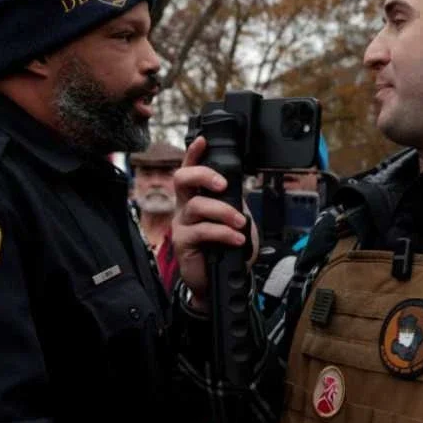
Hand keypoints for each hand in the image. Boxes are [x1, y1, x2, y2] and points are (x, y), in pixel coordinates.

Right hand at [171, 136, 253, 312]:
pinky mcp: (183, 242)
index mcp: (197, 197)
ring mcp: (182, 224)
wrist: (220, 282)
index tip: (203, 140)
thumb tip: (237, 188)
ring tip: (240, 224)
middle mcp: (185, 207)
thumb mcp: (235, 219)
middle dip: (204, 175)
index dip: (194, 154)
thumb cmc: (226, 248)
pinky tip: (237, 239)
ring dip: (224, 212)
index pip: (190, 170)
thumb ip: (234, 201)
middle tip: (223, 185)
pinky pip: (203, 231)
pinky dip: (223, 233)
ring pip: (198, 205)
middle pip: (182, 179)